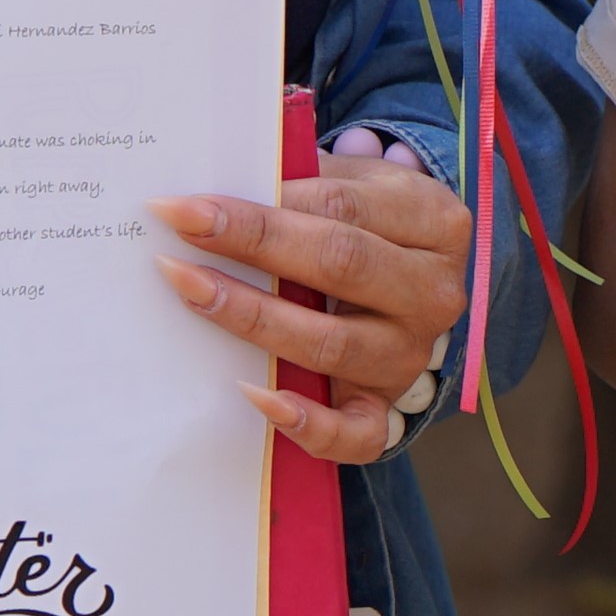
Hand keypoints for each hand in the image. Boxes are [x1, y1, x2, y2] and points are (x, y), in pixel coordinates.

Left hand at [151, 128, 473, 465]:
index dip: (262, 205)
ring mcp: (413, 356)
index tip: (188, 203)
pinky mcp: (389, 410)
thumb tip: (218, 185)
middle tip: (181, 233)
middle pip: (340, 264)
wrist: (411, 285)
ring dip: (253, 318)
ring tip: (192, 292)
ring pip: (332, 344)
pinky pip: (355, 433)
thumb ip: (304, 181)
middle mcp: (434, 292)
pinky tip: (254, 396)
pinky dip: (306, 423)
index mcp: (435, 220)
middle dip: (252, 245)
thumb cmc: (367, 225)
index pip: (342, 206)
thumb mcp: (357, 185)